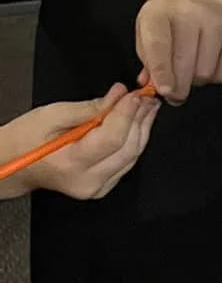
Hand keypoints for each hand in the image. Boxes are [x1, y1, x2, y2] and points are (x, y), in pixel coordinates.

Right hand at [2, 86, 158, 200]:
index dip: (127, 114)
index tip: (134, 95)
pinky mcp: (102, 187)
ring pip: (131, 157)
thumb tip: (118, 96)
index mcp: (72, 163)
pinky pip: (126, 162)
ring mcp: (97, 187)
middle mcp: (88, 181)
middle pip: (127, 149)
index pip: (112, 139)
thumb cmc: (26, 139)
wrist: (15, 162)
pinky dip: (133, 141)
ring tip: (146, 106)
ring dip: (141, 129)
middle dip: (139, 120)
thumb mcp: (51, 114)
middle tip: (146, 97)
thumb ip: (88, 108)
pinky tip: (136, 123)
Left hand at [135, 0, 221, 102]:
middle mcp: (189, 12)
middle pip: (184, 64)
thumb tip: (155, 86)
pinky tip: (209, 64)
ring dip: (196, 81)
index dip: (161, 70)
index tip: (164, 90)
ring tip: (192, 69)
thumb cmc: (169, 25)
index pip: (159, 45)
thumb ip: (148, 63)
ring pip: (205, 73)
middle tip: (174, 93)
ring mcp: (216, 23)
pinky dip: (215, 78)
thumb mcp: (146, 35)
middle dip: (178, 87)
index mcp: (159, 12)